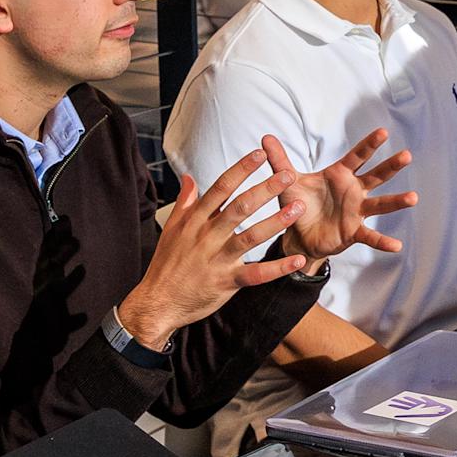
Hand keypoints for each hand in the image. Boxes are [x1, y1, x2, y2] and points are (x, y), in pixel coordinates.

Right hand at [118, 144, 303, 347]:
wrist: (158, 301)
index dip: (240, 170)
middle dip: (265, 189)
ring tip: (298, 208)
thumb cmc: (166, 264)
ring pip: (250, 237)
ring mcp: (218, 259)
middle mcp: (207, 237)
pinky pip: (256, 274)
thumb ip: (185, 202)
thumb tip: (189, 178)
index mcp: (195, 221)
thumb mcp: (171, 229)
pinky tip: (298, 259)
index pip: (220, 188)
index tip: (259, 154)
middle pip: (240, 207)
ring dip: (276, 222)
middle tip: (288, 175)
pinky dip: (278, 268)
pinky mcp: (227, 281)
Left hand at [268, 129, 415, 274]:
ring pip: (380, 204)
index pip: (357, 156)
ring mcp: (357, 211)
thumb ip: (279, 160)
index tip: (383, 132)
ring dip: (396, 201)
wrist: (297, 235)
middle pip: (376, 176)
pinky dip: (383, 241)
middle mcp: (353, 190)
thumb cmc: (297, 204)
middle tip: (407, 155)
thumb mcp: (288, 182)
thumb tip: (265, 138)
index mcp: (339, 175)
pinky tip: (396, 246)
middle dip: (391, 166)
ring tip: (413, 198)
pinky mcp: (354, 231)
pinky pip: (370, 236)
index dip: (369, 145)